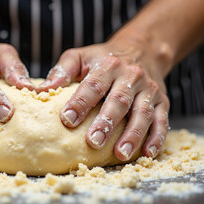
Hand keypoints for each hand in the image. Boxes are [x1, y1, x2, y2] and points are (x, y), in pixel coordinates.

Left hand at [37, 36, 169, 160]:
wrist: (143, 49)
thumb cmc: (103, 58)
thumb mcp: (81, 56)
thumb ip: (62, 71)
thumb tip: (40, 90)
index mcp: (108, 65)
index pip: (93, 85)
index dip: (80, 102)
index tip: (67, 120)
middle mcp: (131, 76)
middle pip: (119, 101)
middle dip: (106, 123)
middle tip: (93, 142)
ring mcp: (149, 90)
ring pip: (143, 113)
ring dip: (133, 135)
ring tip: (120, 154)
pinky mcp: (163, 101)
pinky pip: (162, 121)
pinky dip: (157, 138)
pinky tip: (147, 154)